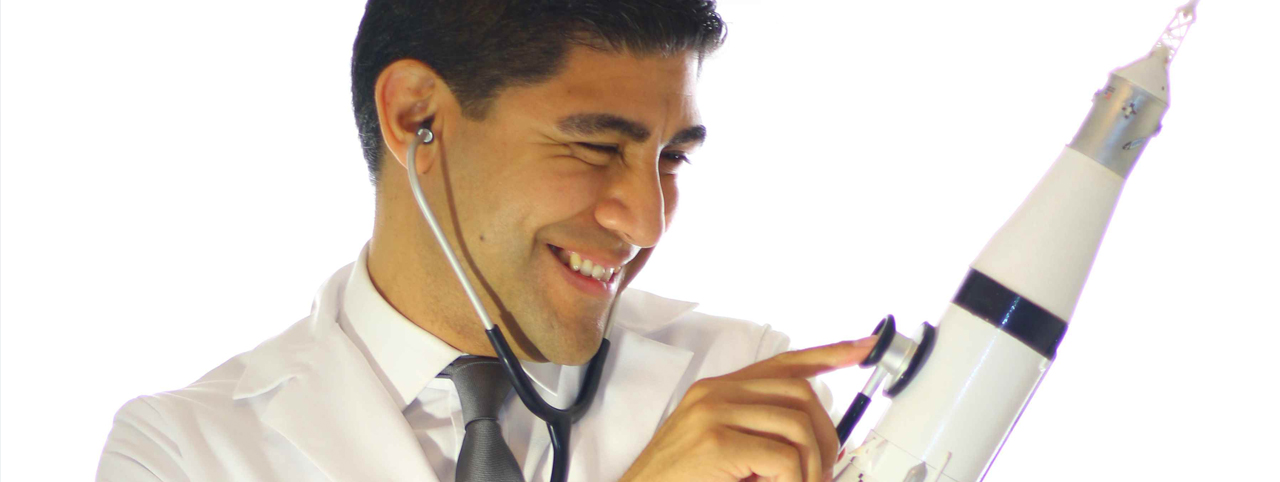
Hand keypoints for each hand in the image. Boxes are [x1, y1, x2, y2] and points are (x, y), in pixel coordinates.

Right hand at [618, 337, 877, 481]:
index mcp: (717, 391)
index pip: (784, 363)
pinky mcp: (715, 444)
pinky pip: (782, 457)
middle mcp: (716, 394)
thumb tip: (811, 440)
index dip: (829, 354)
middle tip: (824, 472)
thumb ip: (756, 432)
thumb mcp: (719, 448)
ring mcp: (714, 415)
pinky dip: (795, 480)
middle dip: (827, 435)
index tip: (864, 349)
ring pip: (798, 425)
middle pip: (801, 393)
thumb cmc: (677, 481)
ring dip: (813, 465)